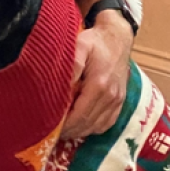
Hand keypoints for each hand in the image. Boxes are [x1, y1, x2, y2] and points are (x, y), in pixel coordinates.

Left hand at [60, 14, 132, 139]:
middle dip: (69, 131)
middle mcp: (111, 96)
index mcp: (100, 85)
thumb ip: (72, 65)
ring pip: (97, 127)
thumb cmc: (95, 42)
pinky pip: (106, 124)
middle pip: (87, 124)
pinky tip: (80, 125)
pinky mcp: (120, 102)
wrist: (117, 38)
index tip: (49, 127)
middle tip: (51, 132)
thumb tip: (61, 85)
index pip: (80, 115)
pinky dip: (92, 128)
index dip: (65, 125)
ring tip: (63, 130)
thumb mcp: (80, 46)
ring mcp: (117, 101)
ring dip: (79, 131)